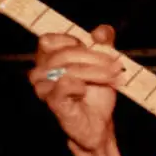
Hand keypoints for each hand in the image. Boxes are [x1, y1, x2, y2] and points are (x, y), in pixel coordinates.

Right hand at [29, 24, 122, 151]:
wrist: (99, 123)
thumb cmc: (96, 93)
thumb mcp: (104, 63)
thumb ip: (104, 43)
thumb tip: (101, 32)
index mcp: (48, 59)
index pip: (49, 40)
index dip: (73, 40)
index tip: (98, 47)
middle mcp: (41, 72)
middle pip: (63, 53)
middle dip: (93, 58)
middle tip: (115, 66)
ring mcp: (44, 88)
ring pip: (65, 69)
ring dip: (92, 71)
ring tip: (110, 78)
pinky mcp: (53, 102)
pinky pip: (63, 85)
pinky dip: (78, 85)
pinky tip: (85, 90)